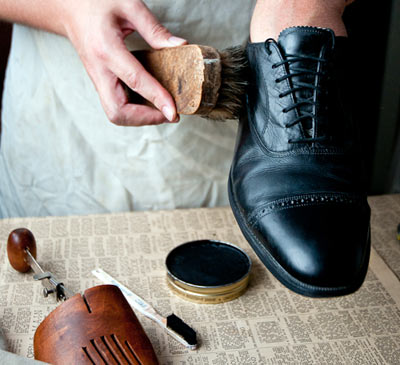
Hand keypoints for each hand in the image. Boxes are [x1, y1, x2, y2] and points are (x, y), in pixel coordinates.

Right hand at [64, 0, 186, 125]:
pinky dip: (133, 112)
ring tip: (161, 111)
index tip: (173, 112)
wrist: (68, 7)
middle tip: (169, 114)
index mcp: (106, 50)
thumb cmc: (94, 3)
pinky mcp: (100, 82)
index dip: (156, 98)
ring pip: (115, 113)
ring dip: (139, 119)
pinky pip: (115, 106)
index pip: (134, 81)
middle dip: (145, 119)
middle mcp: (99, 70)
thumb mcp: (128, 5)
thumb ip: (154, 28)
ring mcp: (97, 79)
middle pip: (117, 111)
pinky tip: (149, 104)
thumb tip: (179, 45)